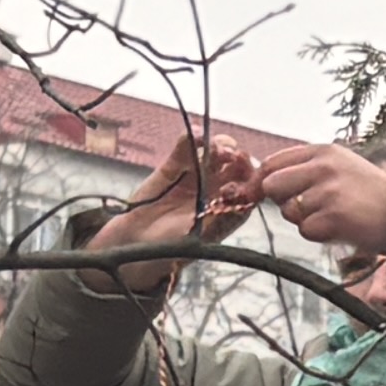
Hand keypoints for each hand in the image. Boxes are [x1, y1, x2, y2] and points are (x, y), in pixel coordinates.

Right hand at [84, 129, 265, 265]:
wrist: (133, 244)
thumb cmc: (169, 250)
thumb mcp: (199, 240)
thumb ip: (220, 221)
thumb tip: (244, 205)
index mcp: (229, 210)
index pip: (250, 190)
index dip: (251, 181)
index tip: (248, 177)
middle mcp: (217, 189)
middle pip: (237, 166)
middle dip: (239, 159)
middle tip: (234, 157)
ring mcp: (197, 175)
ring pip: (216, 153)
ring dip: (220, 146)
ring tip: (216, 148)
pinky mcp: (174, 166)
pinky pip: (186, 148)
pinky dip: (192, 140)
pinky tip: (196, 136)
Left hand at [255, 143, 385, 265]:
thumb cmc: (371, 194)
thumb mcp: (342, 166)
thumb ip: (307, 168)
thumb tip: (265, 180)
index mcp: (324, 151)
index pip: (274, 162)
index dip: (262, 180)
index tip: (260, 193)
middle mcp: (323, 167)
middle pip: (273, 185)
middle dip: (283, 201)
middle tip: (306, 208)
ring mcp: (328, 192)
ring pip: (289, 211)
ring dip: (306, 220)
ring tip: (333, 216)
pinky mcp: (333, 217)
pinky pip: (305, 230)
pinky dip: (319, 234)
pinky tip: (339, 228)